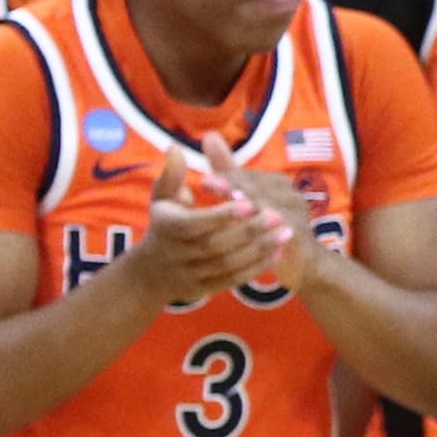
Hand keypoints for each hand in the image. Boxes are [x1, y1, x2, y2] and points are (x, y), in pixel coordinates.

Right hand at [125, 151, 277, 308]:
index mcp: (167, 227)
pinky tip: (278, 251)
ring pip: (229, 264)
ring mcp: (192, 274)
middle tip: (277, 215)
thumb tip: (176, 148)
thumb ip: (171, 175)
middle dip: (249, 230)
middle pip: (217, 245)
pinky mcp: (206, 288)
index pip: (196, 223)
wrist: (151, 273)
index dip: (222, 214)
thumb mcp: (162, 199)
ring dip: (260, 249)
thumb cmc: (164, 224)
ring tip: (286, 232)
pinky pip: (235, 280)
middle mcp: (178, 253)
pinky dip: (257, 267)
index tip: (249, 201)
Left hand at [215, 148, 335, 294]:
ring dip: (248, 205)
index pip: (248, 177)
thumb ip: (229, 169)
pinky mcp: (298, 235)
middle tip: (209, 186)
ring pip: (267, 208)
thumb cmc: (269, 228)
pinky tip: (243, 233)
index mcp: (276, 183)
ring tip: (228, 205)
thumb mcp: (247, 197)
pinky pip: (278, 231)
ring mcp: (296, 214)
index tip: (204, 181)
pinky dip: (262, 230)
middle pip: (258, 189)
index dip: (227, 177)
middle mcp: (289, 195)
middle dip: (233, 187)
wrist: (305, 264)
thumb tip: (210, 135)